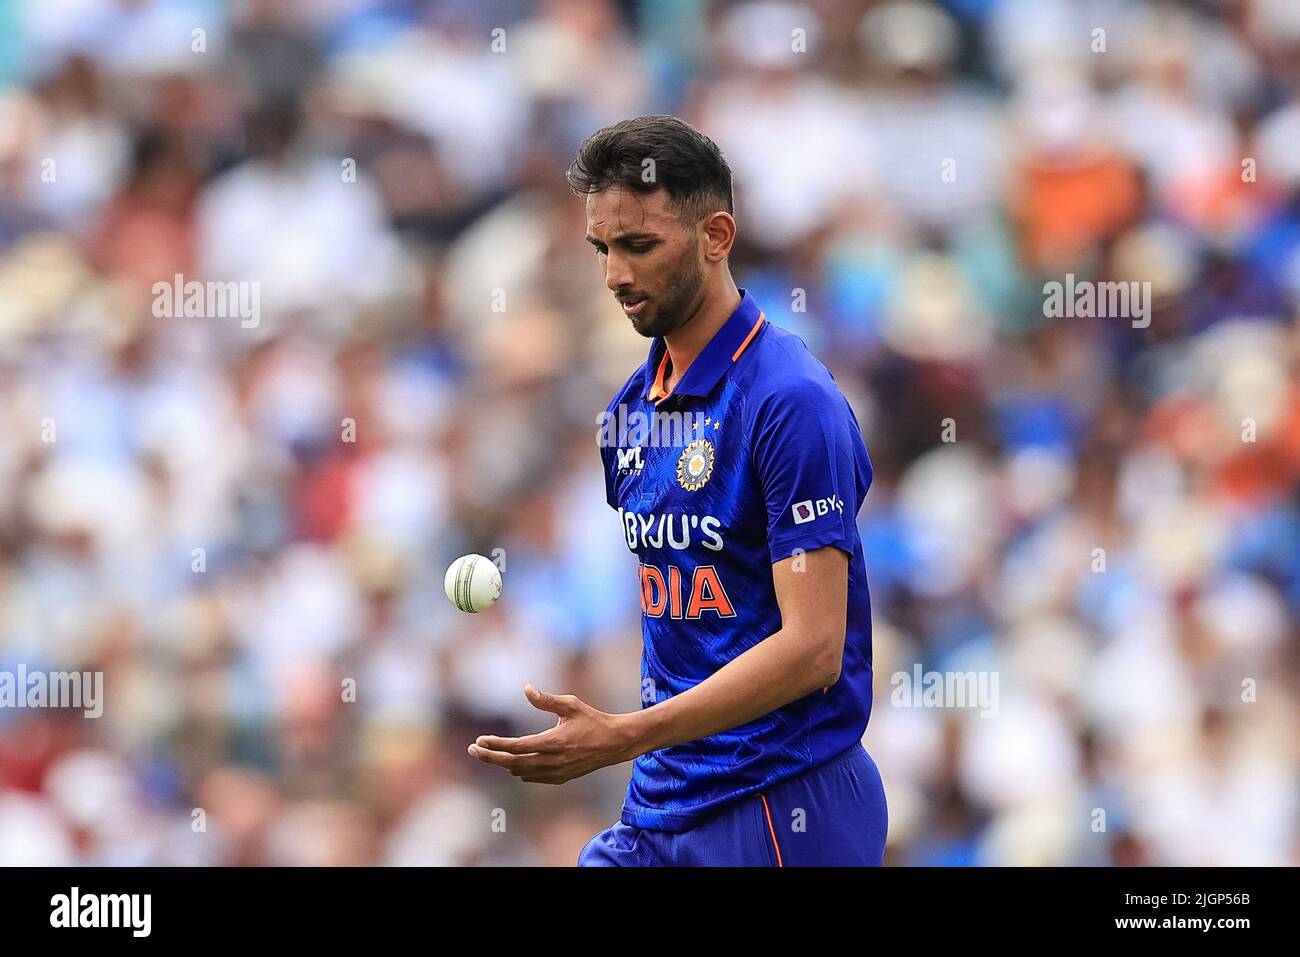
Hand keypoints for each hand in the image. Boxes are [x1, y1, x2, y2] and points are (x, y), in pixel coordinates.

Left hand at [468, 685, 638, 784]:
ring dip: (504, 763)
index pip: (517, 747)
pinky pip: (533, 777)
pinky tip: (512, 763)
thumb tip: (526, 689)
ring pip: (521, 772)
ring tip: (489, 753)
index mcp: (555, 742)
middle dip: (490, 757)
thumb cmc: (593, 720)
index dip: (496, 745)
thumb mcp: (571, 705)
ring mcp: (557, 772)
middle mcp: (554, 760)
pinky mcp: (561, 778)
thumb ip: (546, 700)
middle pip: (513, 763)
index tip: (479, 741)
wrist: (615, 743)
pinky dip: (520, 770)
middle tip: (472, 750)